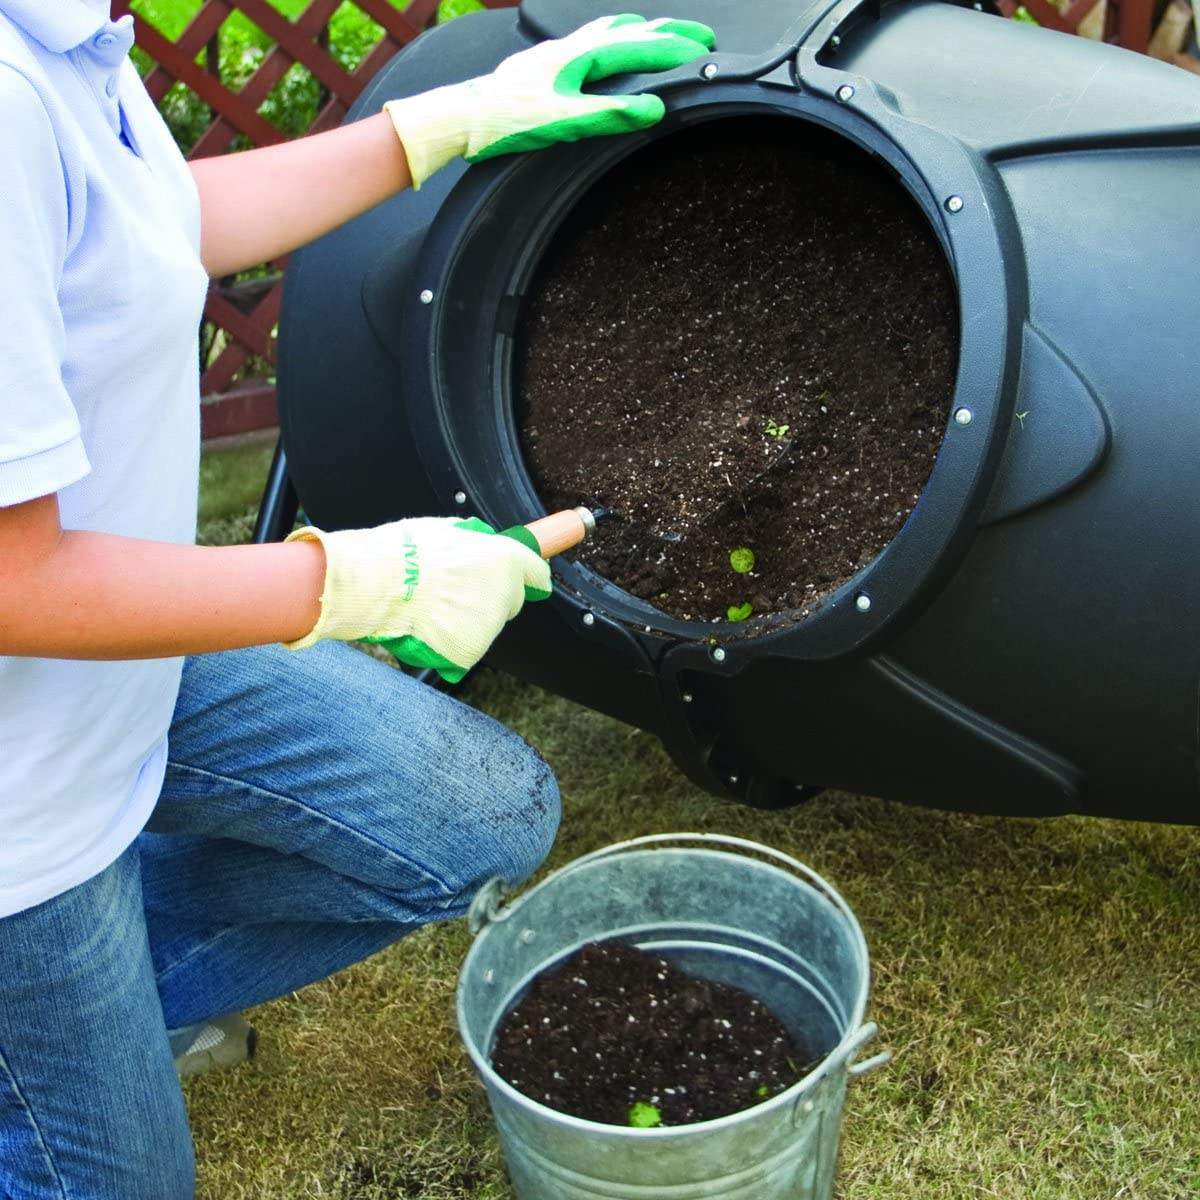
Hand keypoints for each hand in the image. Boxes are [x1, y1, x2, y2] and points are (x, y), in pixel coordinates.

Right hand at [284, 516, 551, 682]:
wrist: (377, 585)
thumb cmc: (403, 553)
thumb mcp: (445, 531)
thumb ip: (472, 542)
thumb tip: (479, 543)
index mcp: (504, 560)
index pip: (537, 574)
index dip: (532, 577)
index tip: (535, 581)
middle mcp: (504, 593)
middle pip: (511, 602)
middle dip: (492, 598)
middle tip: (455, 591)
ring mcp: (488, 626)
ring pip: (485, 626)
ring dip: (466, 619)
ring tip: (430, 606)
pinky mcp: (469, 651)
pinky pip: (465, 647)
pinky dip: (450, 641)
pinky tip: (426, 626)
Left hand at [384, 14, 716, 187]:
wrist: (462, 119)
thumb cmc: (505, 121)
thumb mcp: (564, 123)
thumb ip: (610, 115)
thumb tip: (653, 109)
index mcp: (578, 57)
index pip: (639, 46)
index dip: (675, 48)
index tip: (705, 50)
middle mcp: (568, 48)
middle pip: (628, 31)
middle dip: (667, 33)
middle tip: (697, 37)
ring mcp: (555, 55)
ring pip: (606, 32)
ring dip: (639, 32)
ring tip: (658, 35)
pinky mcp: (543, 68)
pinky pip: (588, 44)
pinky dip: (611, 42)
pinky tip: (603, 55)